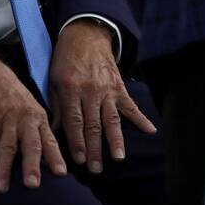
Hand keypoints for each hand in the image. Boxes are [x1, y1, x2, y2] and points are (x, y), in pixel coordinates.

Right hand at [0, 50, 66, 192]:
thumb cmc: (9, 93)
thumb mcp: (29, 108)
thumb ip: (36, 130)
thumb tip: (44, 158)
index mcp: (38, 116)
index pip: (49, 140)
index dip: (55, 157)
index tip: (61, 173)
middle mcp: (26, 117)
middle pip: (31, 144)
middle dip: (32, 165)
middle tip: (33, 185)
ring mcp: (8, 116)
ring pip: (8, 146)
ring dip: (4, 168)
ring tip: (1, 187)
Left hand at [49, 20, 155, 173]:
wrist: (85, 35)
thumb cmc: (66, 60)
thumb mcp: (54, 80)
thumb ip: (58, 107)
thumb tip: (55, 133)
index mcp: (71, 89)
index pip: (74, 121)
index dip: (77, 141)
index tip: (79, 160)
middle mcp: (90, 90)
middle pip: (93, 125)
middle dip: (95, 149)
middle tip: (96, 169)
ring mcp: (107, 89)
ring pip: (112, 119)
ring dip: (115, 140)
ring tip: (118, 157)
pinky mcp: (119, 86)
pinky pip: (130, 105)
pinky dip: (141, 118)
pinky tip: (150, 130)